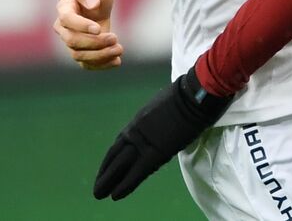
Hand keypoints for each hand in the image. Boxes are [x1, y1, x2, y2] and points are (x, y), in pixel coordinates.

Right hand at [54, 0, 122, 69]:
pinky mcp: (81, 51)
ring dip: (100, 55)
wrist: (94, 0)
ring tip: (119, 48)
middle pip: (72, 41)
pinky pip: (86, 64)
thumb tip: (92, 4)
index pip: (67, 20)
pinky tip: (117, 61)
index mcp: (64, 8)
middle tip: (115, 38)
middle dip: (95, 42)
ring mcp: (70, 40)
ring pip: (78, 55)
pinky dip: (101, 65)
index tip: (99, 28)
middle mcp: (63, 27)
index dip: (82, 26)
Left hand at [94, 69, 233, 199]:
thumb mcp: (160, 107)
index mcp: (138, 121)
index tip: (104, 170)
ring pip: (121, 165)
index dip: (110, 159)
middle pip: (116, 156)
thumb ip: (153, 121)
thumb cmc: (184, 97)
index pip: (120, 144)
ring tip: (100, 194)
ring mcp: (145, 142)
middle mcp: (136, 132)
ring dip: (109, 181)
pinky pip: (138, 172)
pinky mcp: (156, 152)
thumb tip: (156, 129)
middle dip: (106, 173)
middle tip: (97, 190)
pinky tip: (116, 195)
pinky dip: (126, 184)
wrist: (193, 96)